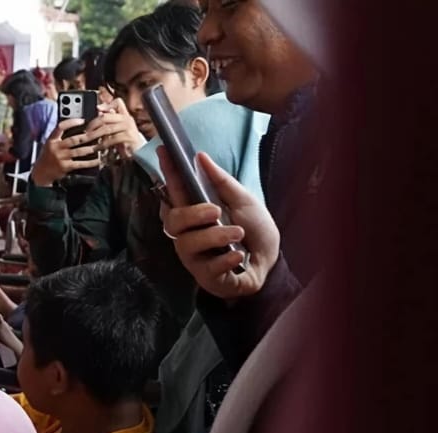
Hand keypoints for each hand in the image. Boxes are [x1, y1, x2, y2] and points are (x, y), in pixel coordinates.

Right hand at [32, 119, 100, 186]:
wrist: (41, 173)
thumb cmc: (48, 156)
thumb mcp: (50, 144)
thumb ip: (60, 137)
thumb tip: (78, 128)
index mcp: (52, 140)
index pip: (60, 127)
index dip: (71, 122)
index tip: (82, 120)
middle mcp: (56, 148)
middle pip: (74, 139)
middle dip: (89, 135)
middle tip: (99, 132)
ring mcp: (60, 158)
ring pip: (79, 151)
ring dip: (92, 148)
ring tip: (101, 145)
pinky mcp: (65, 167)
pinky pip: (80, 163)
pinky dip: (90, 162)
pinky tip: (97, 160)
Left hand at [84, 99, 145, 159]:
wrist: (140, 152)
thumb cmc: (127, 142)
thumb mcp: (118, 130)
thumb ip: (110, 121)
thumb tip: (99, 111)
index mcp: (125, 115)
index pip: (118, 102)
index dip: (106, 104)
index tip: (97, 108)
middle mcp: (127, 119)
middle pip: (106, 116)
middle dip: (93, 124)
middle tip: (86, 131)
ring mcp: (128, 128)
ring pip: (107, 128)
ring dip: (94, 135)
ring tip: (88, 139)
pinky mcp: (128, 137)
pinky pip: (111, 139)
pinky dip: (102, 144)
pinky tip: (97, 147)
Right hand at [157, 149, 280, 299]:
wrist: (273, 263)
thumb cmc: (255, 232)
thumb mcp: (244, 201)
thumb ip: (221, 182)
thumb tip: (200, 156)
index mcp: (196, 214)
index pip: (176, 191)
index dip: (169, 173)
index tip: (164, 151)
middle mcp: (189, 235)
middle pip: (172, 222)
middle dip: (192, 214)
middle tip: (215, 211)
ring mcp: (195, 257)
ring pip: (187, 244)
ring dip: (214, 236)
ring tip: (238, 234)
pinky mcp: (206, 277)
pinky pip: (207, 268)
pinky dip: (225, 259)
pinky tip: (238, 255)